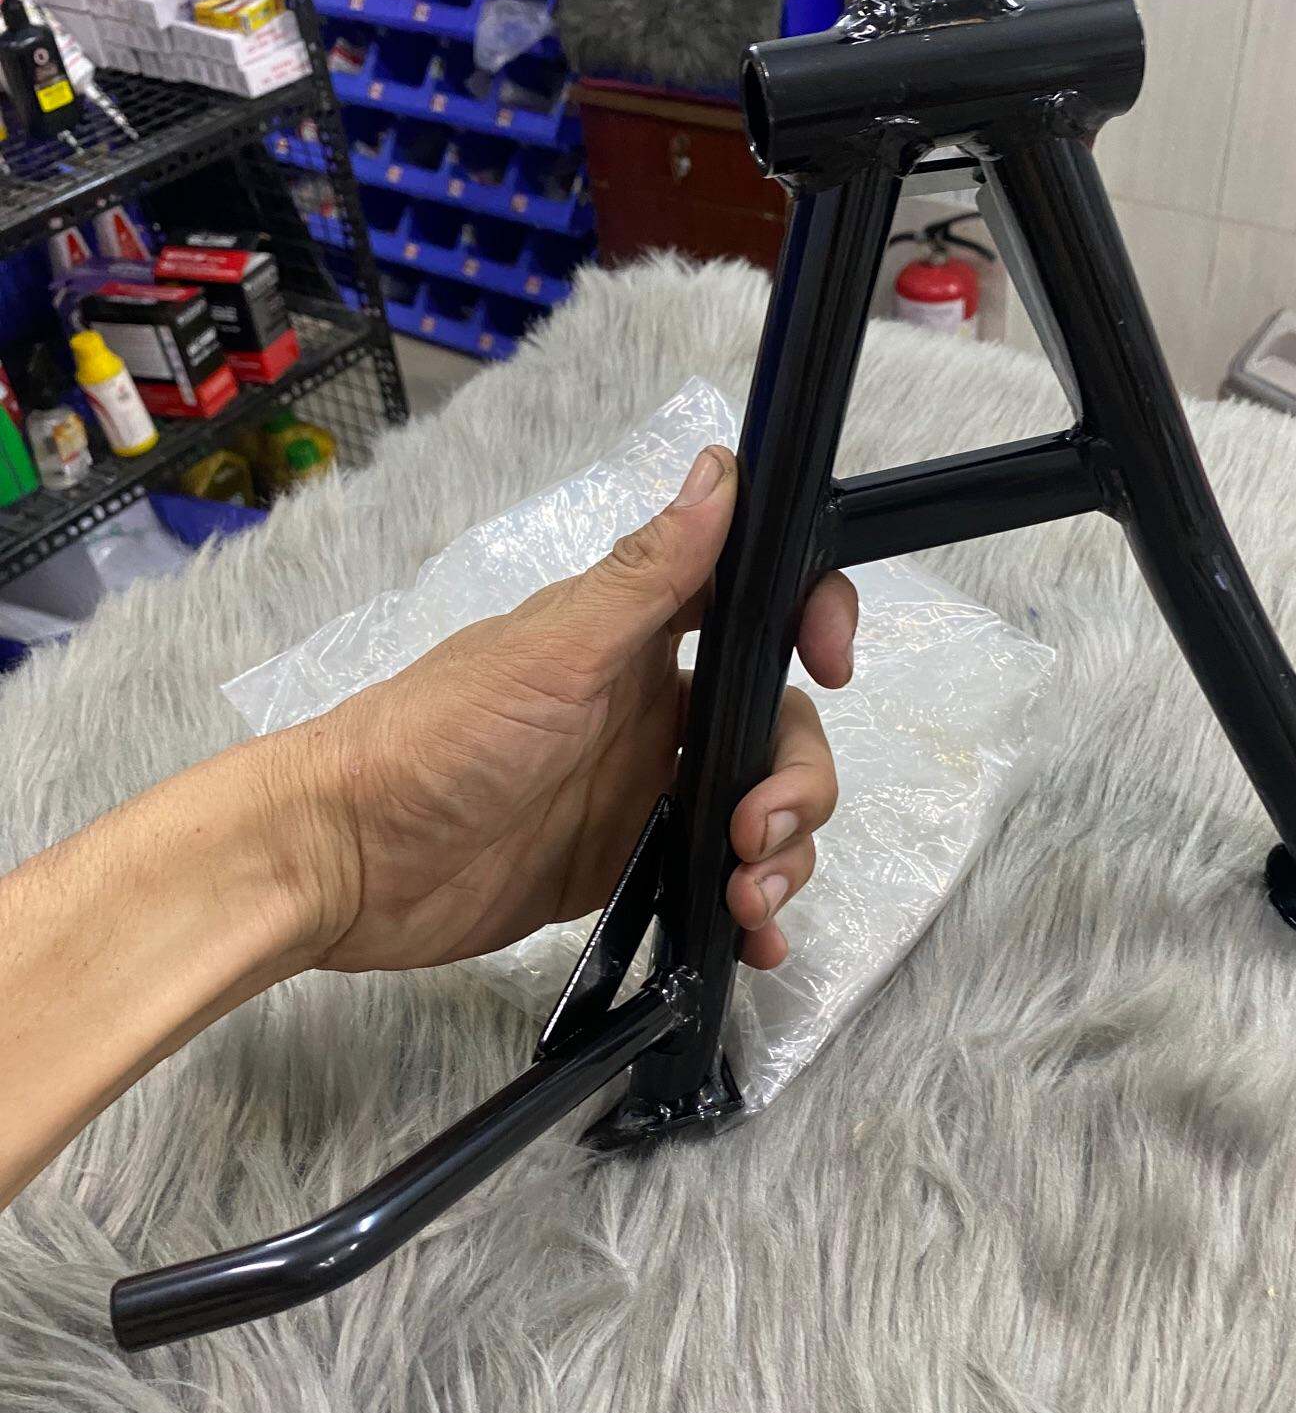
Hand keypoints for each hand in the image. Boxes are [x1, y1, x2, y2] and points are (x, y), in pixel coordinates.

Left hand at [282, 445, 856, 976]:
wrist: (345, 861)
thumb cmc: (433, 739)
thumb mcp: (554, 653)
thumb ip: (647, 575)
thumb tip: (722, 469)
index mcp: (639, 639)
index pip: (757, 607)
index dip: (812, 621)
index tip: (832, 664)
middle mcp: (652, 711)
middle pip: (778, 729)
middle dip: (798, 782)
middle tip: (757, 832)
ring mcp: (641, 795)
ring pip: (760, 811)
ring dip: (783, 855)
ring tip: (748, 902)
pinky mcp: (624, 869)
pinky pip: (715, 883)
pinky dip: (750, 912)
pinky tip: (754, 943)